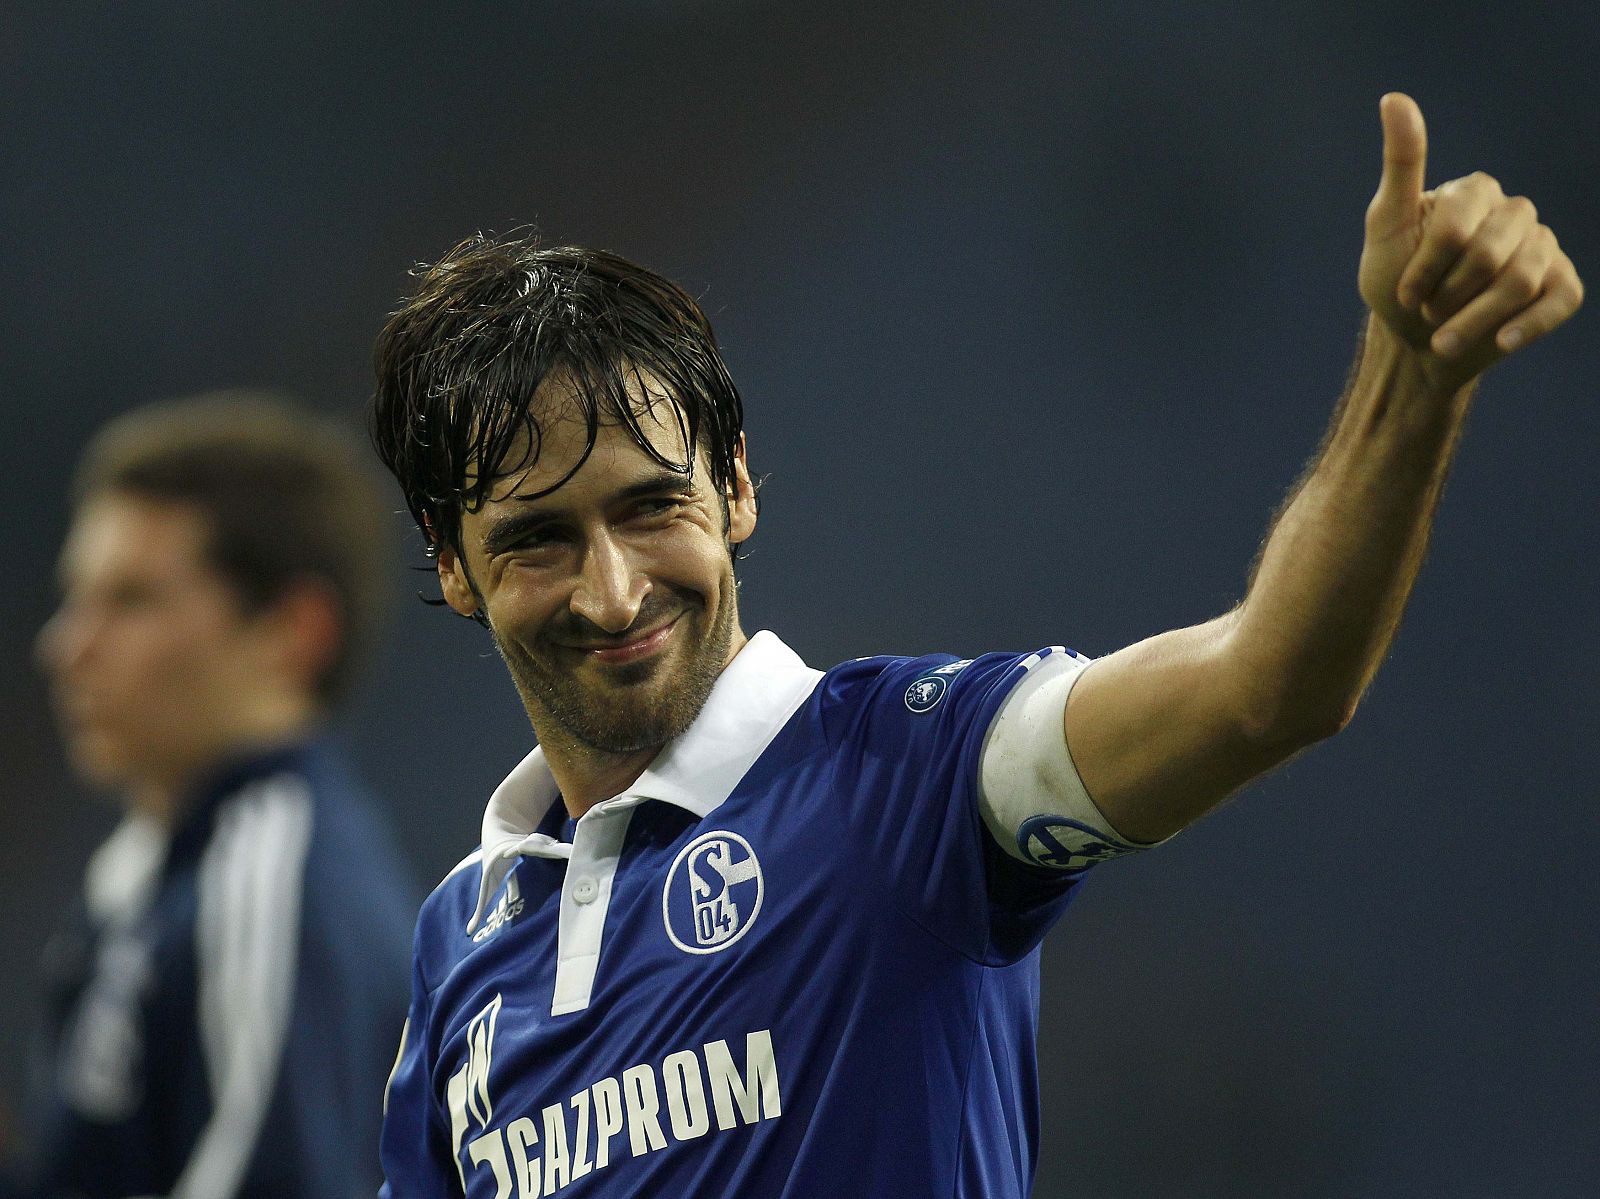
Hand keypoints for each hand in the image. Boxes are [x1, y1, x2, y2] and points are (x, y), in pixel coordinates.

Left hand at [1357, 92, 1582, 391]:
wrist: (1414, 343)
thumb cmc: (1395, 283)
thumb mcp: (1386, 226)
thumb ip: (1401, 164)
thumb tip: (1393, 98)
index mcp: (1476, 191)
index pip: (1458, 225)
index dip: (1426, 267)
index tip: (1403, 293)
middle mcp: (1516, 212)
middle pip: (1492, 254)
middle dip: (1449, 294)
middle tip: (1427, 310)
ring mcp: (1543, 247)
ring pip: (1522, 281)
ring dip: (1473, 320)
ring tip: (1443, 338)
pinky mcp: (1561, 284)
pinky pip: (1560, 300)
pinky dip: (1525, 327)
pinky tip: (1500, 343)